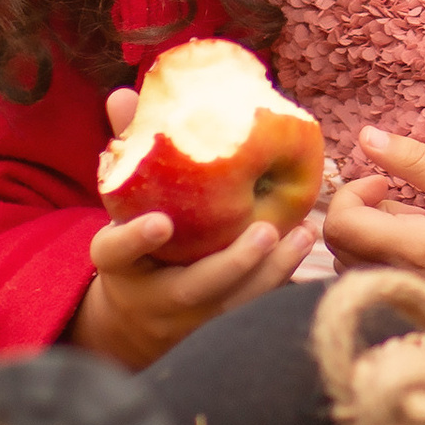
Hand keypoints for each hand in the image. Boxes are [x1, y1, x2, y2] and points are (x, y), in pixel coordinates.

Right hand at [69, 85, 317, 369]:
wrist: (136, 315)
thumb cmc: (137, 236)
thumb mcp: (124, 201)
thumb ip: (129, 150)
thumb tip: (123, 92)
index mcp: (120, 264)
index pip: (117, 252)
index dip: (135, 239)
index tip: (163, 222)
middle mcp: (152, 298)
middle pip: (192, 288)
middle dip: (231, 263)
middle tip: (265, 231)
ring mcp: (187, 322)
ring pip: (231, 305)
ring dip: (271, 272)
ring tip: (303, 235)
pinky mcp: (217, 331)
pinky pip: (252, 313)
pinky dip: (280, 284)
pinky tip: (307, 249)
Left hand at [323, 126, 424, 313]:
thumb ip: (416, 162)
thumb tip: (365, 136)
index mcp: (415, 249)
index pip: (341, 225)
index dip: (351, 194)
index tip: (385, 181)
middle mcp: (401, 276)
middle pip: (337, 244)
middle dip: (354, 208)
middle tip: (392, 190)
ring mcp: (405, 289)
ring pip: (348, 258)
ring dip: (365, 228)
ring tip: (409, 212)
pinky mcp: (411, 292)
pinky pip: (369, 269)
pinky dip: (377, 245)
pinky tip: (414, 233)